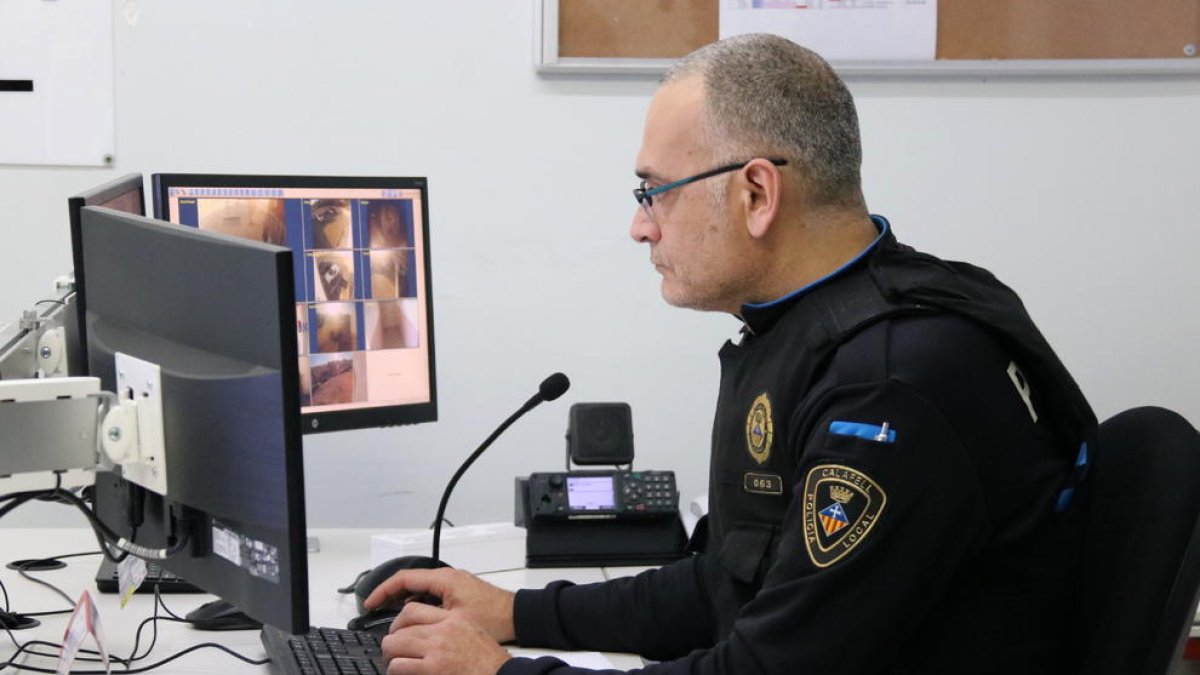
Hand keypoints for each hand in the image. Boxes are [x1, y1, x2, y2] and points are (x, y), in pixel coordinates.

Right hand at [364, 567, 515, 642]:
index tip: (370, 602)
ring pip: (420, 587)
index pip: (405, 578)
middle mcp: (448, 577)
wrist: (517, 616)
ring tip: (388, 613)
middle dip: (389, 593)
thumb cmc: (494, 617)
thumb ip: (428, 616)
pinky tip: (413, 616)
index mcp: (444, 579)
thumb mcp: (455, 619)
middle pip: (410, 580)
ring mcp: (453, 584)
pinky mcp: (458, 592)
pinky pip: (430, 593)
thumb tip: (405, 619)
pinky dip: (417, 601)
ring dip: (403, 598)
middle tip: (374, 607)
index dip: (383, 590)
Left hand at [382, 602, 509, 674]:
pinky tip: (400, 673)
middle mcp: (443, 630)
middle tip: (392, 650)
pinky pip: (398, 666)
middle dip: (392, 639)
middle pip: (400, 626)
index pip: (413, 610)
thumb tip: (427, 632)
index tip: (397, 628)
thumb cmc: (490, 660)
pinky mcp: (431, 669)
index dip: (399, 620)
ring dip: (391, 656)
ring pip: (394, 645)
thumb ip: (449, 626)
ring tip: (394, 663)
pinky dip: (395, 670)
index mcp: (453, 618)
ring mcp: (436, 649)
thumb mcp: (471, 631)